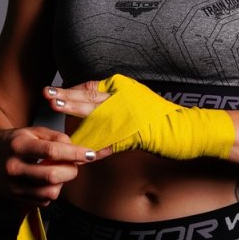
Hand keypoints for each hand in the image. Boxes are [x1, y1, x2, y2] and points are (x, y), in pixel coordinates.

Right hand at [0, 124, 98, 207]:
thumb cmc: (13, 141)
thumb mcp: (33, 131)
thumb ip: (56, 137)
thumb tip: (76, 149)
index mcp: (18, 146)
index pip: (52, 151)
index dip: (75, 153)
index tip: (90, 154)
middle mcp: (13, 167)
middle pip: (52, 176)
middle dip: (71, 170)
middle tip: (73, 164)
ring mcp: (12, 186)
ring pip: (49, 192)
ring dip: (61, 183)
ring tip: (58, 171)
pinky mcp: (13, 198)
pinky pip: (43, 201)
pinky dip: (51, 192)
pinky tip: (46, 181)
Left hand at [48, 74, 235, 159]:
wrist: (190, 130)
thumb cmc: (163, 120)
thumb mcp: (137, 104)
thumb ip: (115, 105)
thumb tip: (93, 111)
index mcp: (124, 88)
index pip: (90, 88)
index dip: (71, 91)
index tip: (53, 92)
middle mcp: (125, 97)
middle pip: (89, 97)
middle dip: (67, 99)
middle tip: (47, 97)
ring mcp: (130, 114)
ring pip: (96, 114)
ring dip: (76, 115)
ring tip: (57, 113)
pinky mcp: (135, 132)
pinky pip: (110, 141)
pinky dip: (96, 147)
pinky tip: (81, 151)